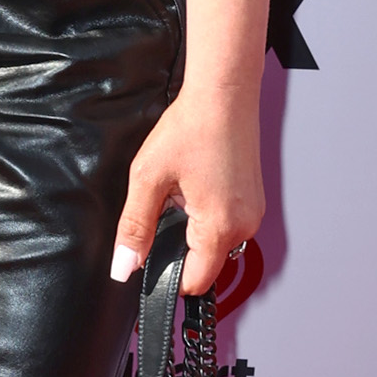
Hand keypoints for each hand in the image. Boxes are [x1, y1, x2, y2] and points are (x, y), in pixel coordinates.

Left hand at [110, 91, 261, 297]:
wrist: (223, 95)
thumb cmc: (192, 127)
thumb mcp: (148, 179)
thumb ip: (134, 228)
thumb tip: (123, 266)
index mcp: (220, 227)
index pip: (194, 282)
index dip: (166, 276)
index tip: (150, 255)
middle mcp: (244, 226)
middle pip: (205, 264)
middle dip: (178, 246)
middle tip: (166, 206)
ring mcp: (253, 214)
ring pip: (214, 244)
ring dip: (192, 229)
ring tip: (183, 190)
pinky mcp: (253, 202)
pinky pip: (225, 225)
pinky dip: (206, 215)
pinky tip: (196, 186)